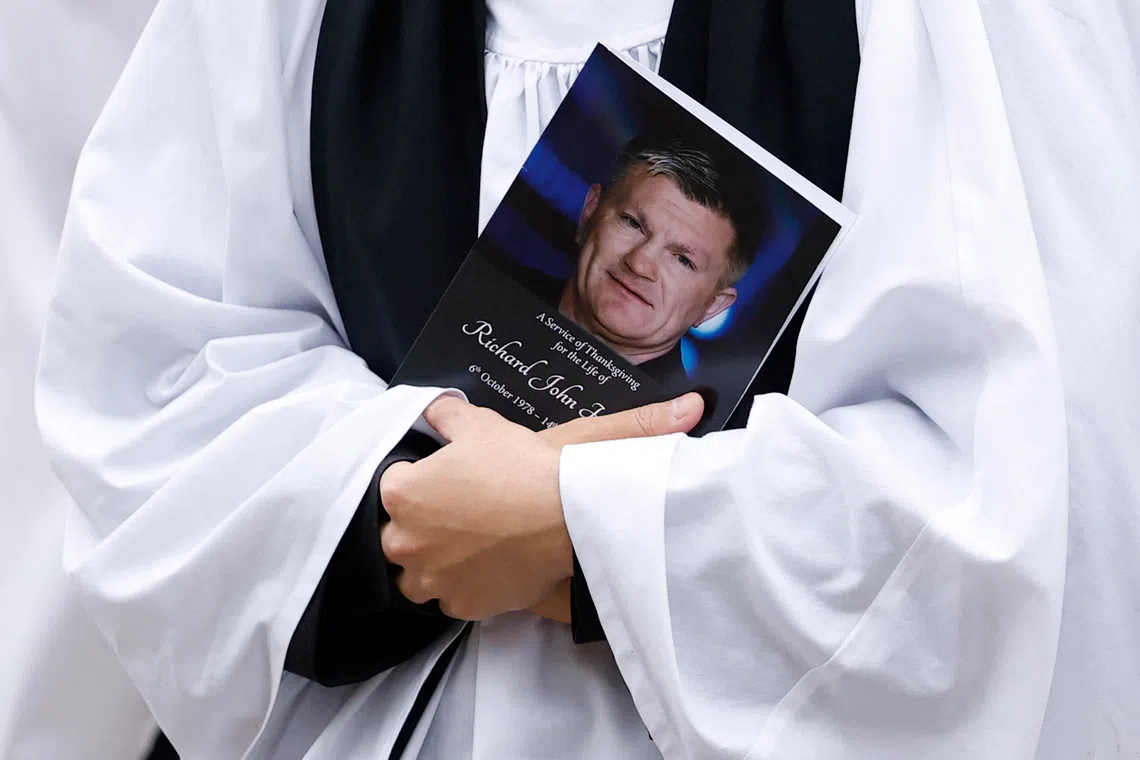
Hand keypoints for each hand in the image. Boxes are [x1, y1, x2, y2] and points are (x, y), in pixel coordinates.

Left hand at [380, 392, 703, 620]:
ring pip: (414, 578)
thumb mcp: (479, 424)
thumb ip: (443, 413)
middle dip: (416, 525)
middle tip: (454, 513)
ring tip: (462, 548)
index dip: (417, 477)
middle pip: (394, 536)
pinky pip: (451, 599)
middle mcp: (405, 543)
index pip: (391, 484)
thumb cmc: (518, 466)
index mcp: (400, 495)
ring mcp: (433, 580)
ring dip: (429, 564)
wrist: (567, 516)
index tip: (443, 477)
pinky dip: (462, 586)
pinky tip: (486, 569)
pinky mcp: (463, 605)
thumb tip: (431, 409)